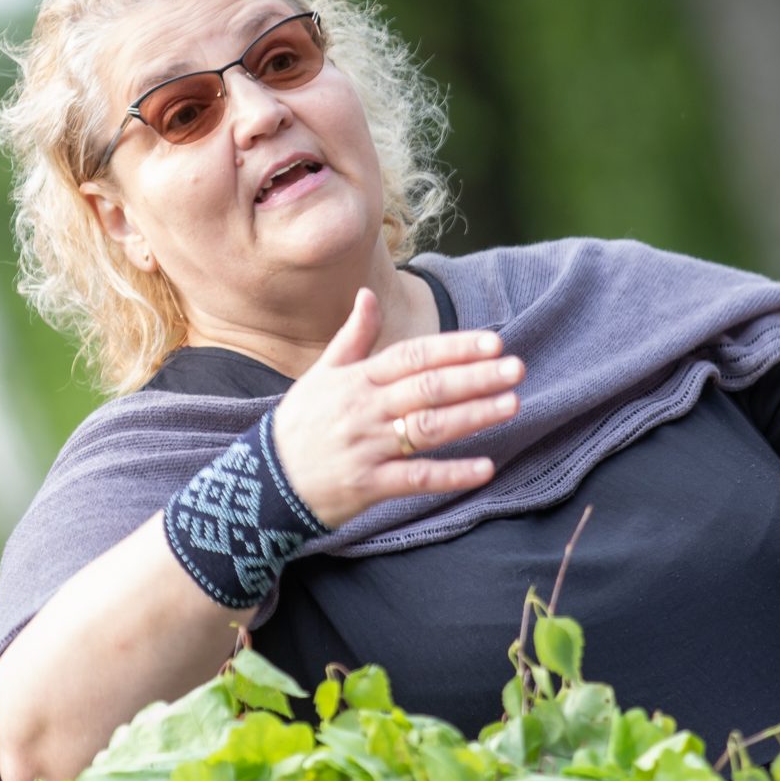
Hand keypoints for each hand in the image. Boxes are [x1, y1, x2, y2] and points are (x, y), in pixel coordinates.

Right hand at [270, 287, 522, 529]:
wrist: (262, 483)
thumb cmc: (300, 426)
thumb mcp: (321, 375)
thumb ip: (352, 337)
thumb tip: (367, 294)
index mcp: (356, 379)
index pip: (412, 356)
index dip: (454, 347)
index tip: (493, 342)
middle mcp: (363, 410)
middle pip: (427, 388)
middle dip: (475, 377)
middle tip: (517, 368)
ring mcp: (366, 448)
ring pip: (427, 429)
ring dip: (473, 416)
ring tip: (512, 404)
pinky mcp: (368, 486)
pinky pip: (416, 478)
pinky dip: (451, 474)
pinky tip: (485, 468)